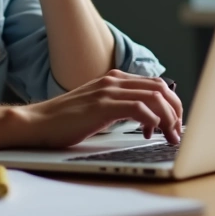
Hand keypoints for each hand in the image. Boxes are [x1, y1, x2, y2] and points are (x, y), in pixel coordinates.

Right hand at [15, 70, 183, 148]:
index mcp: (114, 79)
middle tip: (176, 132)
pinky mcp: (103, 105)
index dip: (172, 103)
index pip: (156, 83)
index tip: (174, 123)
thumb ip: (120, 106)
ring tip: (168, 136)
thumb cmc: (66, 121)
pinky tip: (149, 134)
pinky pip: (140, 108)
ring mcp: (108, 91)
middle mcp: (114, 80)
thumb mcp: (99, 108)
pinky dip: (153, 121)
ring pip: (155, 97)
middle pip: (161, 88)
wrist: (38, 123)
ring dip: (168, 118)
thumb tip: (148, 118)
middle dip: (176, 110)